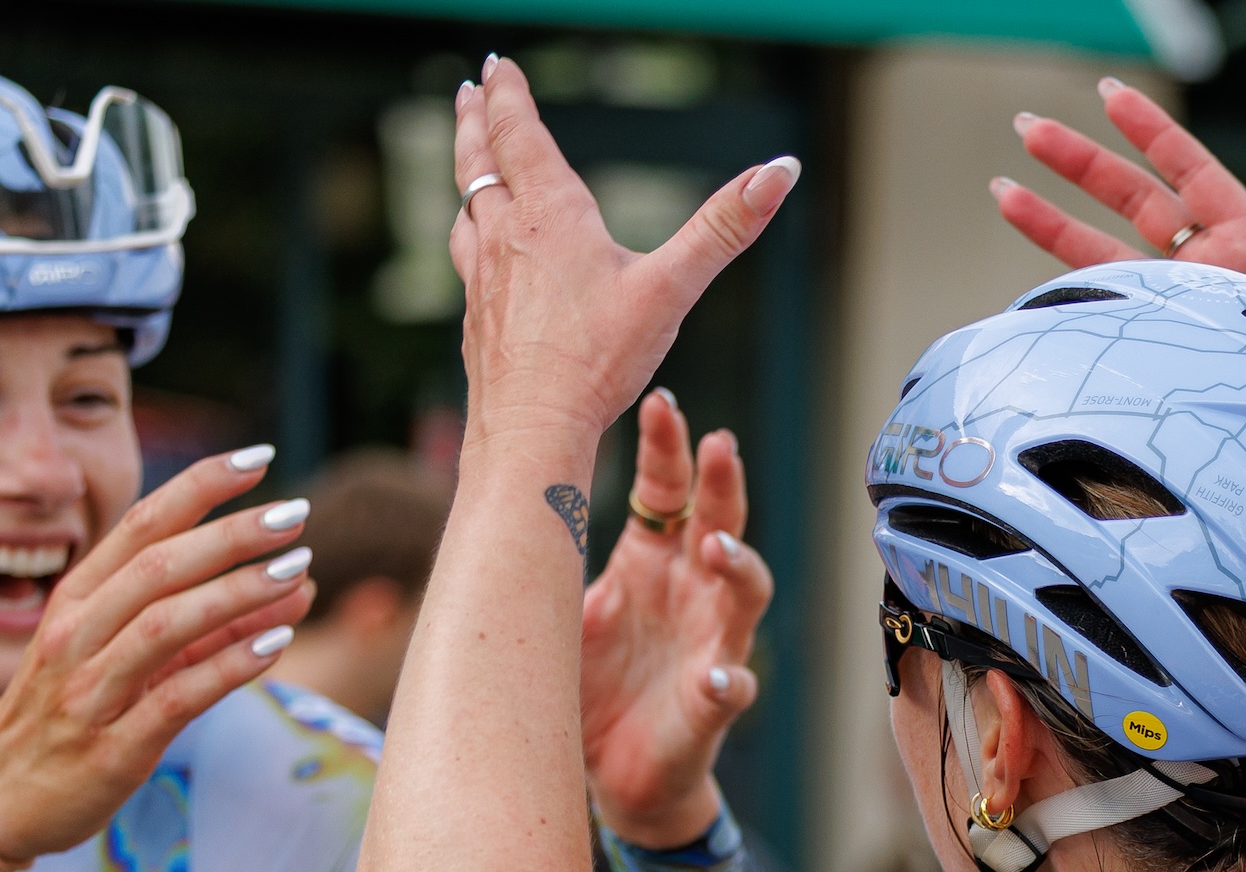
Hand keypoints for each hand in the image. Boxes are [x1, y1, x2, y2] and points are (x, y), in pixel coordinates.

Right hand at [0, 450, 314, 871]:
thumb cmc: (70, 712)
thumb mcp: (128, 655)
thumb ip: (209, 621)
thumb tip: (298, 582)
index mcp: (76, 598)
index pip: (141, 525)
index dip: (200, 486)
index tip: (258, 458)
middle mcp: (77, 634)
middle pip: (159, 566)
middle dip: (231, 534)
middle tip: (295, 515)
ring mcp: (89, 690)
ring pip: (165, 624)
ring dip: (236, 593)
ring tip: (297, 571)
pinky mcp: (112, 747)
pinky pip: (175, 697)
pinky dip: (227, 668)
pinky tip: (275, 645)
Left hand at [451, 56, 798, 449]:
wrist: (530, 430)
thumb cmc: (598, 363)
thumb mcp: (672, 289)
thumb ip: (723, 228)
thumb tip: (780, 173)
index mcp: (549, 215)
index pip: (518, 134)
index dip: (507, 95)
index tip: (496, 67)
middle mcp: (505, 237)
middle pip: (479, 162)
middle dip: (476, 121)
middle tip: (469, 91)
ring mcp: (483, 281)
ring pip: (465, 211)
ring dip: (467, 176)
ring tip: (470, 162)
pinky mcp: (476, 321)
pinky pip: (467, 265)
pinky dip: (470, 239)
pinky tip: (479, 254)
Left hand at [581, 392, 772, 847]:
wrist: (614, 778)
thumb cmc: (594, 686)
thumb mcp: (563, 614)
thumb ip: (554, 560)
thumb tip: (506, 491)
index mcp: (652, 564)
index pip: (669, 493)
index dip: (669, 449)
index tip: (661, 402)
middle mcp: (691, 595)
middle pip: (720, 523)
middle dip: (720, 484)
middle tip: (717, 444)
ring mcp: (709, 647)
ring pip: (744, 596)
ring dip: (737, 566)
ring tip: (717, 546)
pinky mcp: (711, 708)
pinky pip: (730, 690)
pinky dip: (726, 682)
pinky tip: (717, 677)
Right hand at [991, 78, 1245, 326]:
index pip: (1191, 173)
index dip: (1151, 133)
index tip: (1109, 97)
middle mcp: (1202, 268)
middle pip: (1131, 200)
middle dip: (1081, 162)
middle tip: (1031, 131)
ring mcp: (1171, 308)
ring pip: (1102, 254)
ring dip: (1051, 223)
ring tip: (1002, 192)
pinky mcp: (1153, 348)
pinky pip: (1105, 320)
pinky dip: (1069, 306)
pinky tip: (1027, 294)